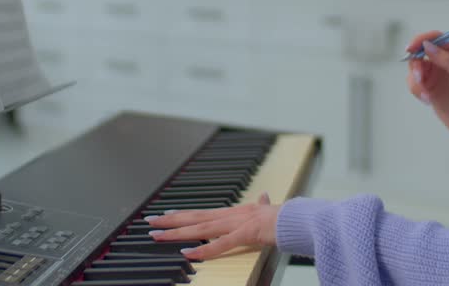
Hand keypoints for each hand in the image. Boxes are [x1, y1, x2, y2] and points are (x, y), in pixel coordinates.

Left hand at [145, 192, 278, 260]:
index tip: (165, 214)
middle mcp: (231, 215)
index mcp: (235, 211)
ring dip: (177, 232)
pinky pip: (220, 244)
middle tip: (150, 222)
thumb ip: (262, 204)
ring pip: (201, 229)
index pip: (202, 213)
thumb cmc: (285, 217)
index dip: (183, 214)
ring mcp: (236, 223)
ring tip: (158, 235)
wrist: (299, 219)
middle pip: (195, 218)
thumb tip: (263, 196)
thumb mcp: (269, 210)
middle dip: (171, 220)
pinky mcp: (245, 234)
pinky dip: (204, 249)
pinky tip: (187, 252)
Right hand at [405, 31, 448, 147]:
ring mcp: (435, 71)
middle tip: (419, 78)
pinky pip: (414, 81)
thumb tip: (426, 45)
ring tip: (426, 95)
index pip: (436, 37)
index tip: (410, 49)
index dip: (421, 40)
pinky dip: (417, 90)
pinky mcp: (428, 84)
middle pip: (420, 51)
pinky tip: (427, 100)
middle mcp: (445, 58)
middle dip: (416, 65)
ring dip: (416, 81)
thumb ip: (445, 59)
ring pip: (414, 67)